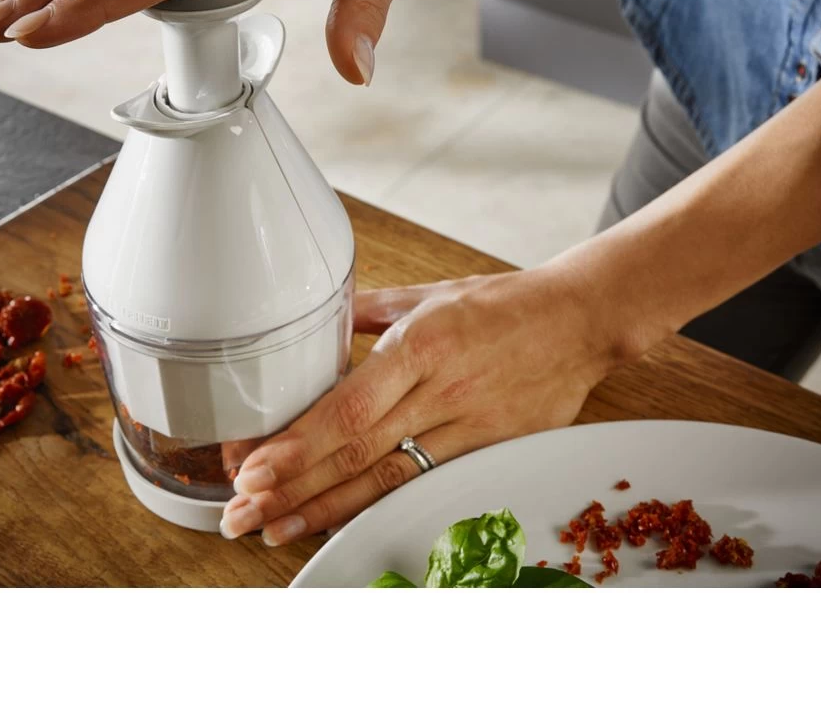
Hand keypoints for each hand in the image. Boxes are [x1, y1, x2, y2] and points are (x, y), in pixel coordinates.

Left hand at [219, 267, 626, 544]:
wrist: (580, 322)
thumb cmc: (506, 303)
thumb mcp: (433, 292)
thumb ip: (371, 308)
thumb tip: (322, 318)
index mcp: (423, 343)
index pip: (350, 405)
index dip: (300, 443)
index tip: (253, 467)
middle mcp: (441, 390)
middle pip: (357, 451)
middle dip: (293, 487)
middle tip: (240, 513)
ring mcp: (467, 426)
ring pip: (387, 478)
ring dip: (324, 508)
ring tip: (273, 529)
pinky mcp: (488, 449)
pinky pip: (424, 482)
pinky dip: (377, 503)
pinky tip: (339, 519)